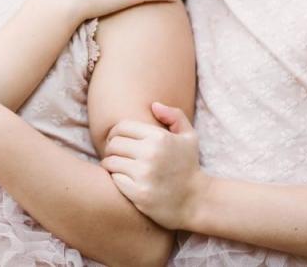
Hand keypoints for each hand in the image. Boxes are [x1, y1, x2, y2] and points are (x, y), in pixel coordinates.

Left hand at [101, 102, 202, 229]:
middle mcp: (150, 154)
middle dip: (111, 148)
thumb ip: (174, 115)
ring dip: (110, 163)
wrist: (196, 201)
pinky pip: (114, 179)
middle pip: (113, 144)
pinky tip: (123, 179)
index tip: (117, 140)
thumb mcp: (189, 137)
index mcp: (159, 137)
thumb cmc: (189, 166)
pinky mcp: (138, 193)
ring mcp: (144, 174)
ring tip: (117, 166)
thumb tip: (153, 105)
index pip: (122, 127)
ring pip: (111, 161)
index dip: (115, 132)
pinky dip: (115, 178)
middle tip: (115, 154)